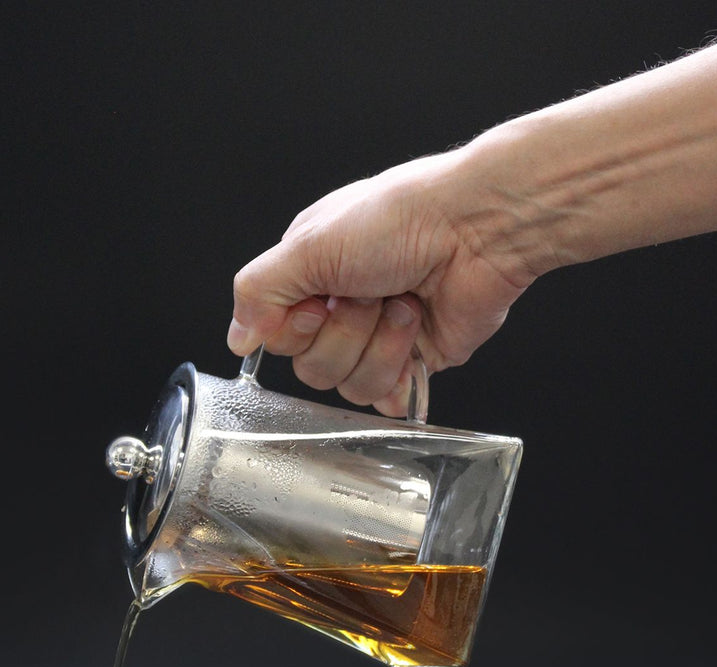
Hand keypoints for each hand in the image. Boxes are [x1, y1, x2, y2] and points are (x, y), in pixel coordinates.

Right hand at [227, 151, 533, 416]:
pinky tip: (414, 332)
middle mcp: (340, 310)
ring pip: (348, 386)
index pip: (275, 338)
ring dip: (378, 344)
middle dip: (344, 334)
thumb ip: (259, 292)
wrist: (478, 227)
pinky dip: (399, 369)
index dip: (296, 329)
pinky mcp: (414, 362)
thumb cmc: (401, 217)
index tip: (320, 299)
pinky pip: (385, 398)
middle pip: (311, 368)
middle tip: (368, 294)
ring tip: (402, 303)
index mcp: (310, 277)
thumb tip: (238, 337)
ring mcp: (377, 340)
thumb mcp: (308, 244)